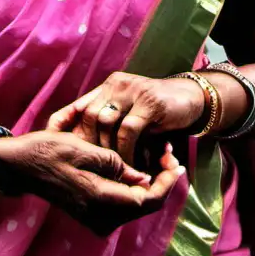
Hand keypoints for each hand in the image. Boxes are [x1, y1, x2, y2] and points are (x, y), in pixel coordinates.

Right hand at [0, 130, 184, 236]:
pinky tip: (141, 167)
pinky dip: (136, 188)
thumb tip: (144, 178)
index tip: (176, 162)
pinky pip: (123, 204)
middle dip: (162, 181)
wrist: (20, 166)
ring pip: (135, 205)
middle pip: (144, 205)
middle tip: (170, 154)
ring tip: (159, 156)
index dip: (167, 183)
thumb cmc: (49, 151)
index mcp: (99, 200)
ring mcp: (95, 219)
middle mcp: (99, 217)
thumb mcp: (85, 149)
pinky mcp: (92, 214)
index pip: (147, 200)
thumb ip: (118, 165)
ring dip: (151, 183)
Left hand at [46, 71, 206, 166]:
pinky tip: (133, 166)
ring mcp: (133, 91)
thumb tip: (83, 152)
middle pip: (89, 116)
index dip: (66, 127)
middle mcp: (117, 85)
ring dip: (109, 152)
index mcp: (108, 87)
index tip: (60, 149)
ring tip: (115, 171)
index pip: (79, 107)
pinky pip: (128, 130)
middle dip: (90, 145)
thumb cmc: (158, 114)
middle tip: (95, 169)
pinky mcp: (150, 102)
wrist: (194, 100)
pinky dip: (127, 151)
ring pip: (106, 123)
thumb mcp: (130, 116)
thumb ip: (111, 126)